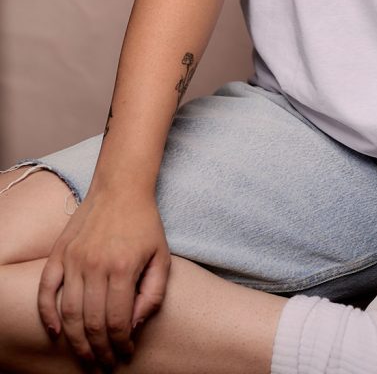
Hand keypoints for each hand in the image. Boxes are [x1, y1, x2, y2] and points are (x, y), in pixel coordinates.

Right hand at [37, 186, 170, 365]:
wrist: (122, 187)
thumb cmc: (145, 223)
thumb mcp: (162, 257)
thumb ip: (153, 294)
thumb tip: (134, 326)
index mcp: (124, 268)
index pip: (117, 321)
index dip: (120, 343)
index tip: (125, 354)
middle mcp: (95, 265)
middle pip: (92, 322)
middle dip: (99, 349)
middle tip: (105, 363)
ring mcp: (74, 259)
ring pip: (69, 313)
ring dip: (76, 340)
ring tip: (86, 355)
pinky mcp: (60, 253)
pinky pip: (46, 290)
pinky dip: (47, 314)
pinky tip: (56, 332)